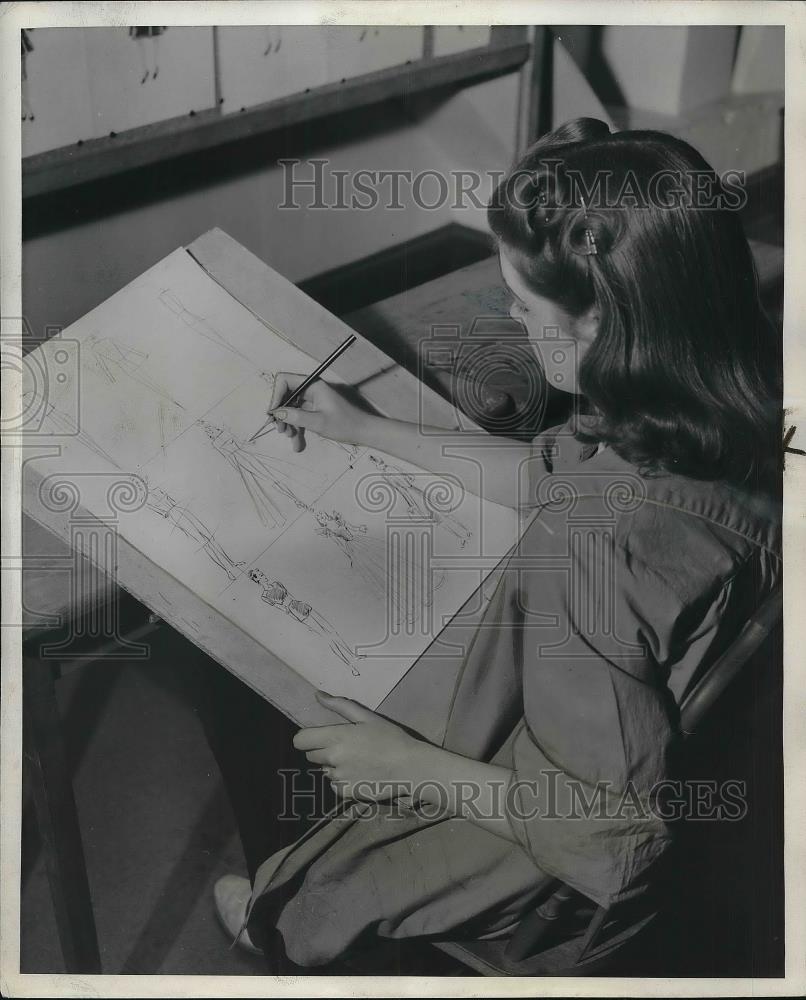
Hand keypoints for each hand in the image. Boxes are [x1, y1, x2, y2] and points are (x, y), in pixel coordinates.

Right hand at [269, 372, 368, 452]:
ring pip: (291, 408)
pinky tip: (297, 442)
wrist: (363, 431)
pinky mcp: (314, 409)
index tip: (274, 413)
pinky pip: (299, 416)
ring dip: (288, 423)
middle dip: (281, 413)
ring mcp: (312, 399)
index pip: (284, 381)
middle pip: (285, 396)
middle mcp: (310, 389)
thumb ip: (296, 416)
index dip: (276, 396)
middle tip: (282, 430)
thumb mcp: (318, 422)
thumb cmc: (345, 424)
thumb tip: (277, 412)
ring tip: (291, 438)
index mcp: (312, 385)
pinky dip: (296, 428)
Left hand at [293, 691, 431, 801]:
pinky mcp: (346, 793)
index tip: (319, 737)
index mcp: (335, 737)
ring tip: (357, 761)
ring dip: (334, 766)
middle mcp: (332, 759)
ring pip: (324, 771)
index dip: (307, 738)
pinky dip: (343, 781)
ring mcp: (338, 778)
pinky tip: (360, 774)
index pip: (300, 740)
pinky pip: (335, 786)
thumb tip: (317, 695)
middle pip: (311, 756)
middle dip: (323, 750)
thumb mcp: (367, 717)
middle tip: (346, 747)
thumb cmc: (390, 738)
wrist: (409, 767)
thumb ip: (339, 705)